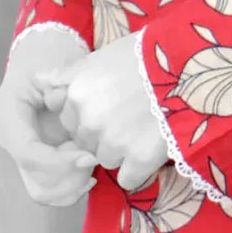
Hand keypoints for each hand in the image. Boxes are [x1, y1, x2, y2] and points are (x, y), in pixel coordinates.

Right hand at [0, 33, 99, 207]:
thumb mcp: (56, 65)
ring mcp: (20, 153)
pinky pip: (49, 188)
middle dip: (70, 176)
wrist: (41, 52)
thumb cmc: (49, 54)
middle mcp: (9, 139)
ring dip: (72, 183)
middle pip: (36, 180)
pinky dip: (71, 187)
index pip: (29, 155)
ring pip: (43, 191)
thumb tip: (70, 115)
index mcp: (8, 116)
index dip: (61, 162)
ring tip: (92, 160)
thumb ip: (62, 90)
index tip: (90, 157)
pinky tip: (89, 173)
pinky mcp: (35, 160)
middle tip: (94, 157)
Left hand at [34, 29, 170, 194]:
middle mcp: (88, 120)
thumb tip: (41, 81)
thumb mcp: (104, 55)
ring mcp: (113, 142)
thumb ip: (71, 74)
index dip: (88, 114)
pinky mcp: (138, 160)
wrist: (190, 64)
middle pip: (85, 142)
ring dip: (121, 151)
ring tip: (145, 126)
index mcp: (77, 92)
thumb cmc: (148, 54)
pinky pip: (127, 178)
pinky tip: (152, 146)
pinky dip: (138, 168)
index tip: (110, 104)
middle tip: (130, 114)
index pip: (69, 120)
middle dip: (102, 134)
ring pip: (105, 160)